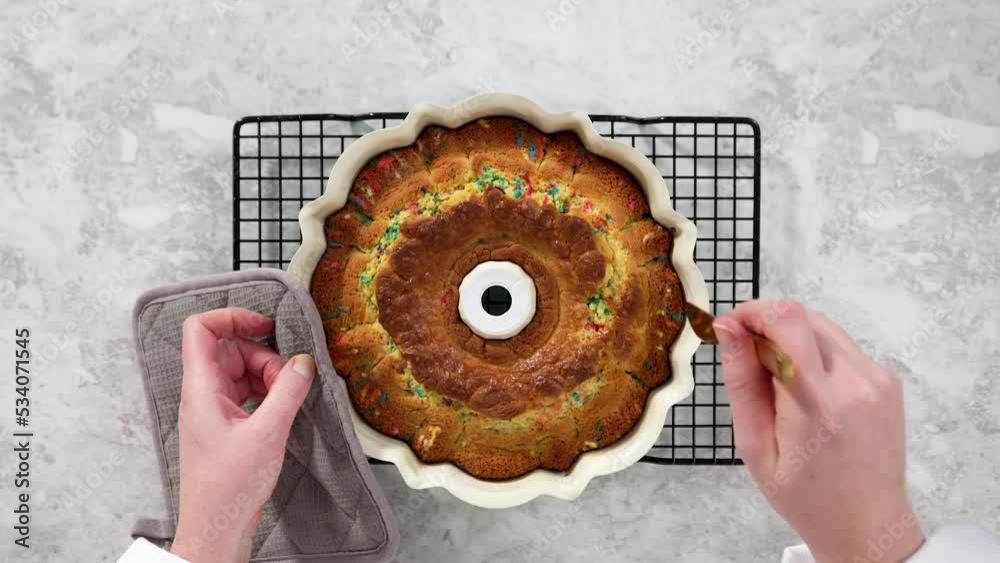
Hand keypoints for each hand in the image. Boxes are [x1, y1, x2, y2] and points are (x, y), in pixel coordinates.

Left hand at [170, 308, 314, 562]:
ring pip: (241, 372)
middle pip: (230, 349)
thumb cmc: (229, 488)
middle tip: (288, 379)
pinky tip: (284, 410)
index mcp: (200, 389)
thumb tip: (304, 362)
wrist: (217, 529)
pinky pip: (247, 394)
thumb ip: (287, 391)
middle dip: (264, 356)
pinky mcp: (227, 426)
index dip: (231, 317)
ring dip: (269, 376)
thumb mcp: (267, 433)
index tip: (265, 325)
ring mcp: (214, 410)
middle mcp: (202, 394)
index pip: (200, 328)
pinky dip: (267, 394)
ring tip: (288, 399)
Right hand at [714, 299, 923, 562]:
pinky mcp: (887, 379)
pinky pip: (842, 347)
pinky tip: (810, 393)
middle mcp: (854, 382)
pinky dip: (817, 356)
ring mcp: (877, 378)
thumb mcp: (754, 444)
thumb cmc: (804, 494)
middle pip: (803, 316)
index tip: (731, 328)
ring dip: (793, 340)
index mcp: (816, 402)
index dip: (751, 311)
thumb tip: (729, 327)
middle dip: (768, 326)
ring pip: (822, 327)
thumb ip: (741, 381)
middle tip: (749, 360)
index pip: (786, 319)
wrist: (866, 522)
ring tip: (781, 383)